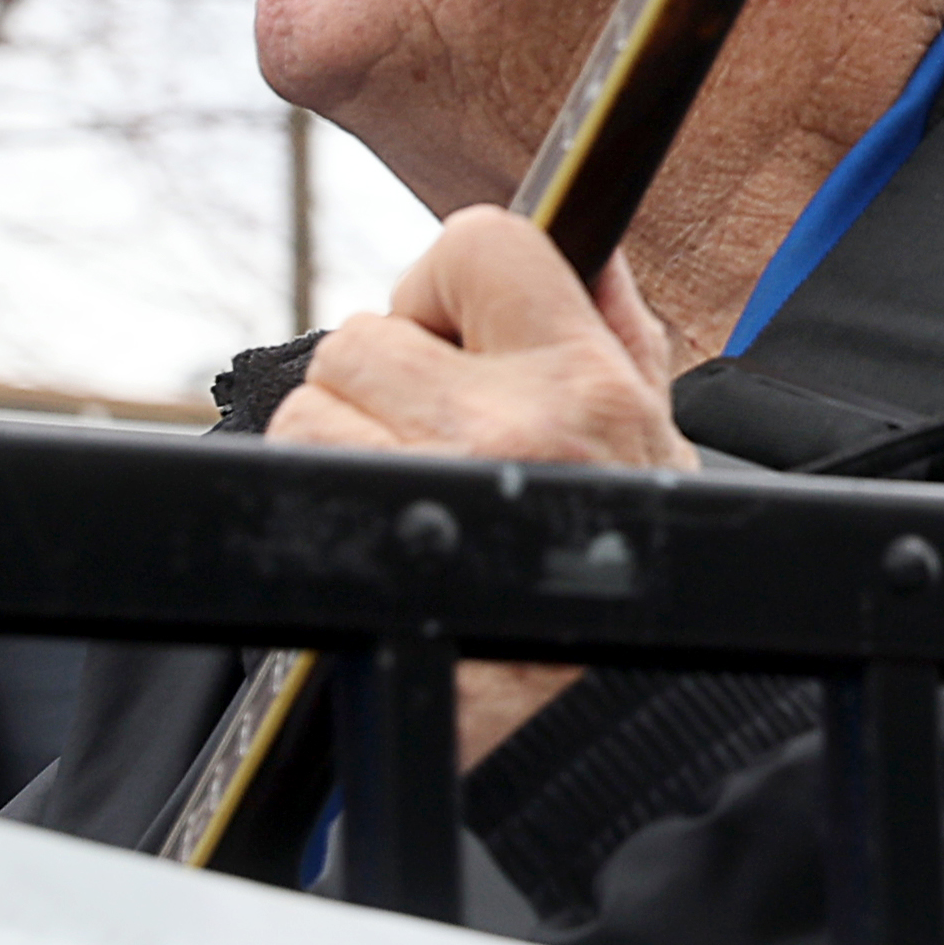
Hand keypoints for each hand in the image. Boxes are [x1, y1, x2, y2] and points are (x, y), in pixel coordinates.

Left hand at [269, 206, 694, 765]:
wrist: (573, 698)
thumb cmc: (614, 563)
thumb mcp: (651, 445)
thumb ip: (618, 334)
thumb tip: (592, 247)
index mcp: (588, 385)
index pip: (481, 246)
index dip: (446, 283)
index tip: (456, 330)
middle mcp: (513, 425)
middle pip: (366, 333)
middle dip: (385, 380)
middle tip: (434, 436)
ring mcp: (429, 484)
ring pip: (314, 402)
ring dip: (344, 440)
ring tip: (408, 490)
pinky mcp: (363, 533)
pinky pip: (292, 467)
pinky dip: (319, 492)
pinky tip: (382, 527)